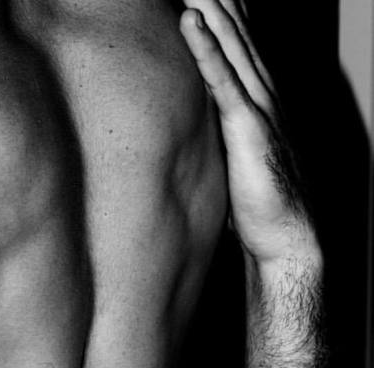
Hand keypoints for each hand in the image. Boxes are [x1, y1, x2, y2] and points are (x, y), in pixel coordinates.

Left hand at [180, 0, 319, 266]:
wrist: (285, 237)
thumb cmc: (258, 205)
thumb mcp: (236, 159)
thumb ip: (221, 137)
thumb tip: (196, 135)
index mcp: (260, 99)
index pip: (240, 42)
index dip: (226, 9)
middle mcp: (263, 94)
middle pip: (237, 30)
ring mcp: (258, 107)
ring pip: (230, 44)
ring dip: (211, 6)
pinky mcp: (247, 128)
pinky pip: (222, 80)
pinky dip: (206, 48)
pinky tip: (190, 21)